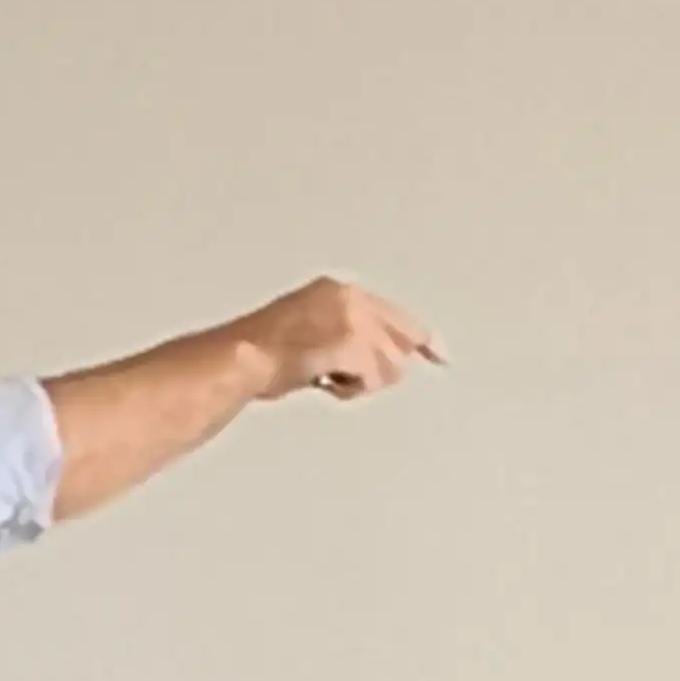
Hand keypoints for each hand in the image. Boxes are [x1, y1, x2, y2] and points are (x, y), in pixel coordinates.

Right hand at [239, 279, 433, 403]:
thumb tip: (373, 361)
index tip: (440, 354)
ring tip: (326, 375)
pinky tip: (324, 381)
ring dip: (362, 381)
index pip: (396, 314)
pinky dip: (351, 389)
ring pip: (390, 366)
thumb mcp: (307, 330)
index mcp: (339, 291)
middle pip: (401, 342)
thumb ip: (345, 336)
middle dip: (380, 367)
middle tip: (346, 376)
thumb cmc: (260, 352)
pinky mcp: (351, 343)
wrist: (239, 357)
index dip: (421, 338)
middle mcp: (351, 299)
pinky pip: (372, 379)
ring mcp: (353, 320)